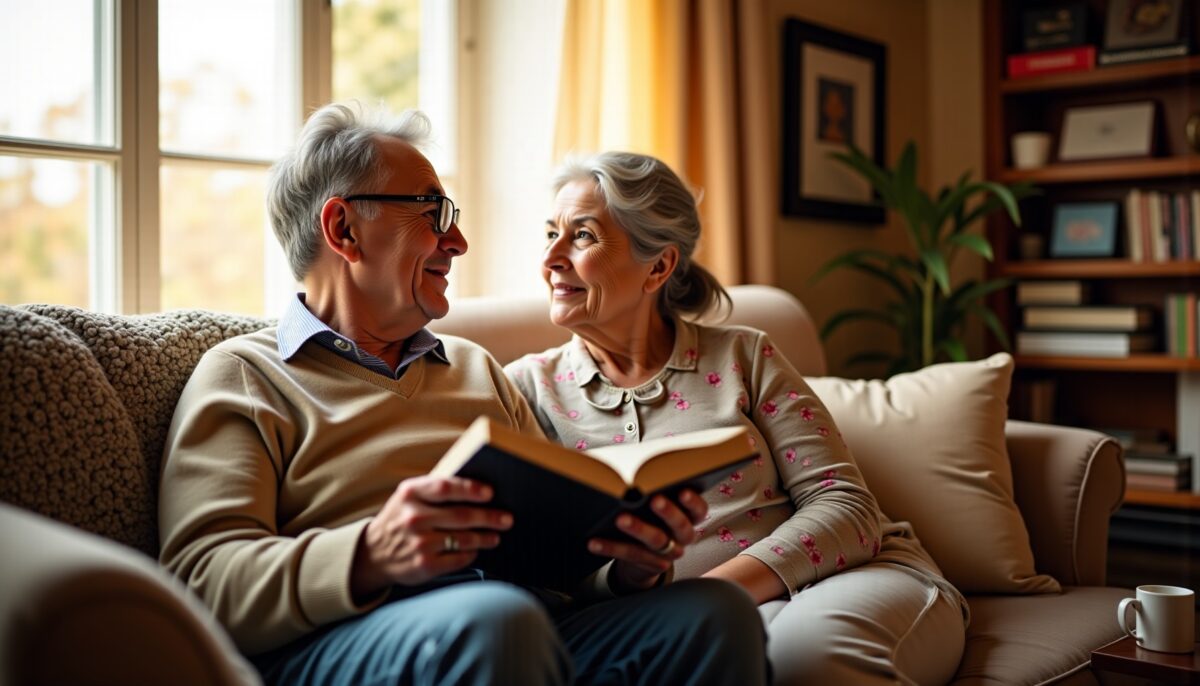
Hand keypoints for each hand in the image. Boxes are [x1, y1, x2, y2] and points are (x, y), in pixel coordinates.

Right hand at [351, 475, 512, 598]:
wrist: (372, 553)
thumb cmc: (400, 518)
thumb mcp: (407, 497)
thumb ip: (434, 489)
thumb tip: (478, 487)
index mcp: (410, 493)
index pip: (445, 487)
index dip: (470, 489)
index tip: (490, 493)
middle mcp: (413, 517)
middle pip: (461, 515)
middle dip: (489, 517)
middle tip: (507, 518)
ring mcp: (418, 543)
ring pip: (464, 539)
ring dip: (485, 537)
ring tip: (496, 535)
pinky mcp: (424, 566)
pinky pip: (459, 558)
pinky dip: (471, 553)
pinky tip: (476, 550)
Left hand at [589, 489, 707, 591]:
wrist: (646, 556)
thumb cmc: (651, 518)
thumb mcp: (659, 507)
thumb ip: (657, 493)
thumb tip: (633, 475)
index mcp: (689, 518)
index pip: (699, 510)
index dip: (693, 502)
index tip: (683, 491)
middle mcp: (683, 537)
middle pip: (680, 526)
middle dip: (668, 512)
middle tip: (654, 499)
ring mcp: (667, 553)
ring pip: (655, 541)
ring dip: (638, 529)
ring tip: (621, 518)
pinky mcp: (648, 564)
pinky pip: (630, 555)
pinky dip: (611, 547)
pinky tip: (595, 542)